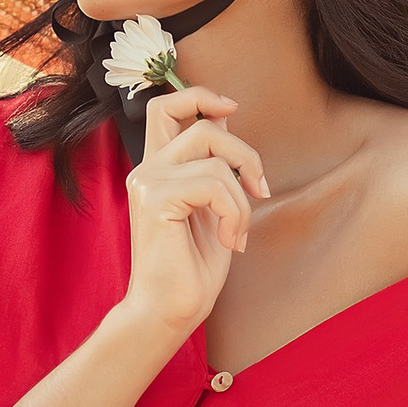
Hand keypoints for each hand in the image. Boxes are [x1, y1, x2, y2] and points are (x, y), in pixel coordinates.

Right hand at [120, 86, 270, 335]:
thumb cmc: (191, 268)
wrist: (169, 311)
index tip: (231, 108)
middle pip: (201, 123)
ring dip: (243, 199)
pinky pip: (215, 185)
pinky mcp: (154, 199)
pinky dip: (235, 214)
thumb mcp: (212, 207)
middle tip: (260, 188)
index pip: (166, 107)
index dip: (200, 96)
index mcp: (157, 168)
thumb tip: (226, 121)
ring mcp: (147, 182)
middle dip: (244, 151)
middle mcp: (147, 169)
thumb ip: (214, 166)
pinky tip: (230, 242)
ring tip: (238, 233)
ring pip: (216, 159)